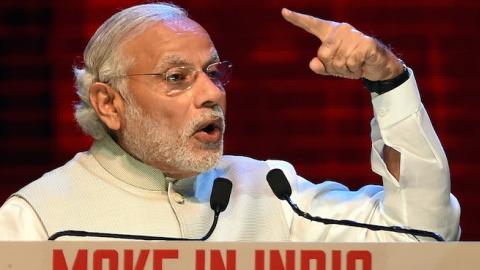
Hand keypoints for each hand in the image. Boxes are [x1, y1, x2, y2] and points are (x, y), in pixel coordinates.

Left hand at [281, 8, 402, 80]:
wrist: (377, 67)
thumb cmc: (353, 64)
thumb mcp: (333, 68)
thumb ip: (321, 66)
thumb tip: (313, 63)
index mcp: (331, 33)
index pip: (312, 25)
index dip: (297, 19)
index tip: (283, 12)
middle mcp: (341, 30)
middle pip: (323, 53)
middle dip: (332, 66)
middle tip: (345, 66)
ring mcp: (354, 35)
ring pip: (338, 60)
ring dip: (346, 70)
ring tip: (355, 65)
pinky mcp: (366, 43)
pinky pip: (351, 62)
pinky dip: (355, 69)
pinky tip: (362, 64)